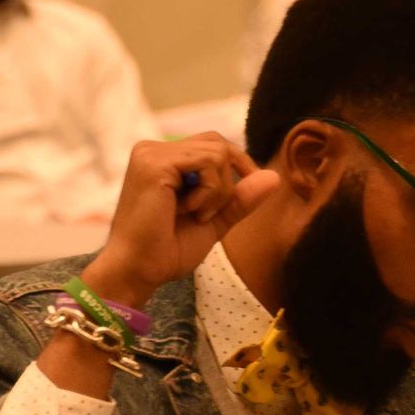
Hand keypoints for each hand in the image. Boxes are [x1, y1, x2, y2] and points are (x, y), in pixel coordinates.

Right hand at [87, 135, 276, 305]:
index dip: (237, 164)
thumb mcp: (214, 220)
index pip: (212, 144)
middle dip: (227, 180)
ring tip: (195, 214)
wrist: (139, 271)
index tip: (248, 188)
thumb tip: (275, 176)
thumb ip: (239, 199)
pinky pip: (207, 162)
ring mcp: (151, 153)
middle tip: (209, 214)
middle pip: (217, 143)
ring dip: (218, 191)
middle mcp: (153, 149)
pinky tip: (189, 211)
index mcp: (161, 159)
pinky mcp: (154, 163)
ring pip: (217, 152)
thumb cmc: (166, 250)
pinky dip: (210, 191)